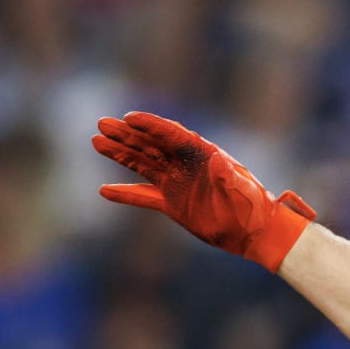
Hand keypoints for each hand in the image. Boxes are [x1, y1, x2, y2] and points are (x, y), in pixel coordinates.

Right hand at [91, 112, 315, 271]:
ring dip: (120, 154)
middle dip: (126, 134)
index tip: (129, 117)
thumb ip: (229, 176)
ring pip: (143, 164)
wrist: (254, 231)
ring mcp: (177, 183)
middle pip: (151, 144)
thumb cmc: (253, 206)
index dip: (151, 125)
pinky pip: (144, 196)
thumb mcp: (243, 189)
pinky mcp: (172, 204)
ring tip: (96, 141)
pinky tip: (103, 191)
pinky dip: (125, 194)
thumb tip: (219, 160)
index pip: (171, 134)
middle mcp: (186, 164)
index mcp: (202, 154)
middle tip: (102, 123)